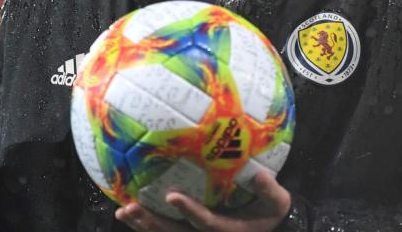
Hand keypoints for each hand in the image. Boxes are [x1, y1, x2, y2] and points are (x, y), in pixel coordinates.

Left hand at [115, 171, 290, 231]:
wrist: (267, 228)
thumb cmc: (270, 213)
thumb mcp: (277, 202)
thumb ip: (269, 190)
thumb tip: (260, 175)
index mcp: (227, 230)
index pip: (205, 222)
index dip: (189, 211)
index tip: (173, 196)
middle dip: (153, 222)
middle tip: (132, 207)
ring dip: (143, 224)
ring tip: (124, 211)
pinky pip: (164, 231)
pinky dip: (145, 224)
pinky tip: (127, 212)